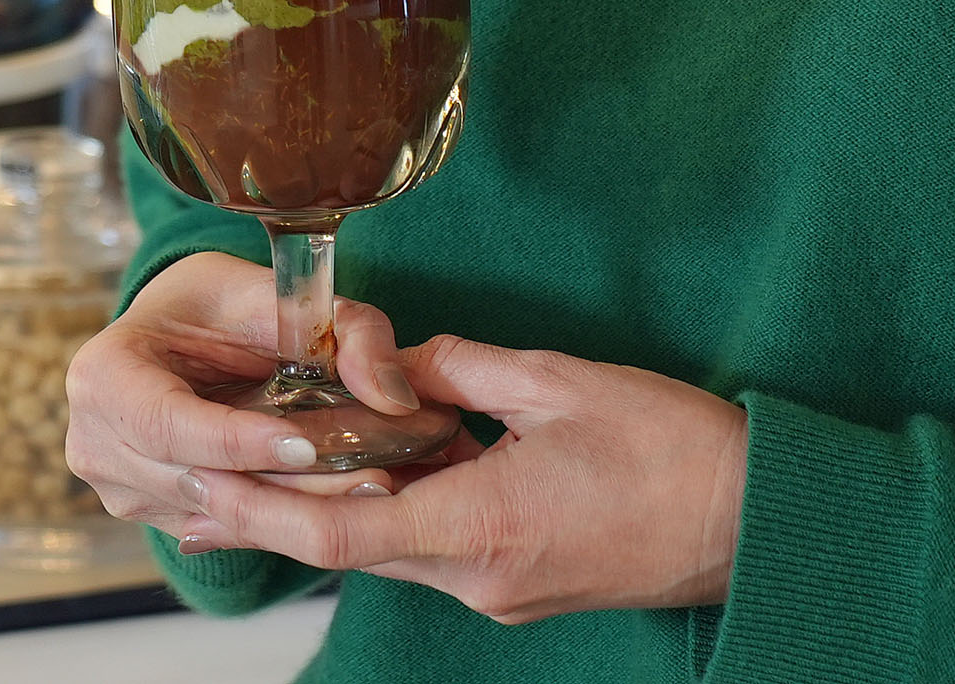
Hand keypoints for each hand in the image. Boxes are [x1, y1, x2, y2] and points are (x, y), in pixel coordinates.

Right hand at [65, 251, 426, 535]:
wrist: (176, 331)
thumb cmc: (213, 305)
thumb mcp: (268, 290)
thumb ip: (341, 327)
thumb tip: (392, 395)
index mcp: (104, 375)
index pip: (167, 423)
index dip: (235, 439)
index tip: (304, 445)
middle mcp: (97, 443)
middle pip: (194, 479)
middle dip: (283, 484)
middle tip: (369, 481)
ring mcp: (120, 490)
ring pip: (214, 513)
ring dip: (291, 508)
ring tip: (370, 491)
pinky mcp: (156, 515)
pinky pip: (221, 527)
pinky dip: (278, 517)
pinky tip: (338, 502)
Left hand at [145, 333, 748, 623]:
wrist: (749, 522)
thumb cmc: (671, 449)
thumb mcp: (560, 382)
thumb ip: (466, 369)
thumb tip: (401, 364)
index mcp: (483, 524)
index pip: (344, 534)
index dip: (266, 513)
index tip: (206, 491)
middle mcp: (478, 577)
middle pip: (355, 545)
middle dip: (279, 509)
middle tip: (205, 477)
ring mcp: (500, 590)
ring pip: (394, 545)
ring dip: (338, 506)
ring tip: (268, 470)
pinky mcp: (521, 585)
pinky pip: (436, 546)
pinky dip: (395, 508)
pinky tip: (374, 471)